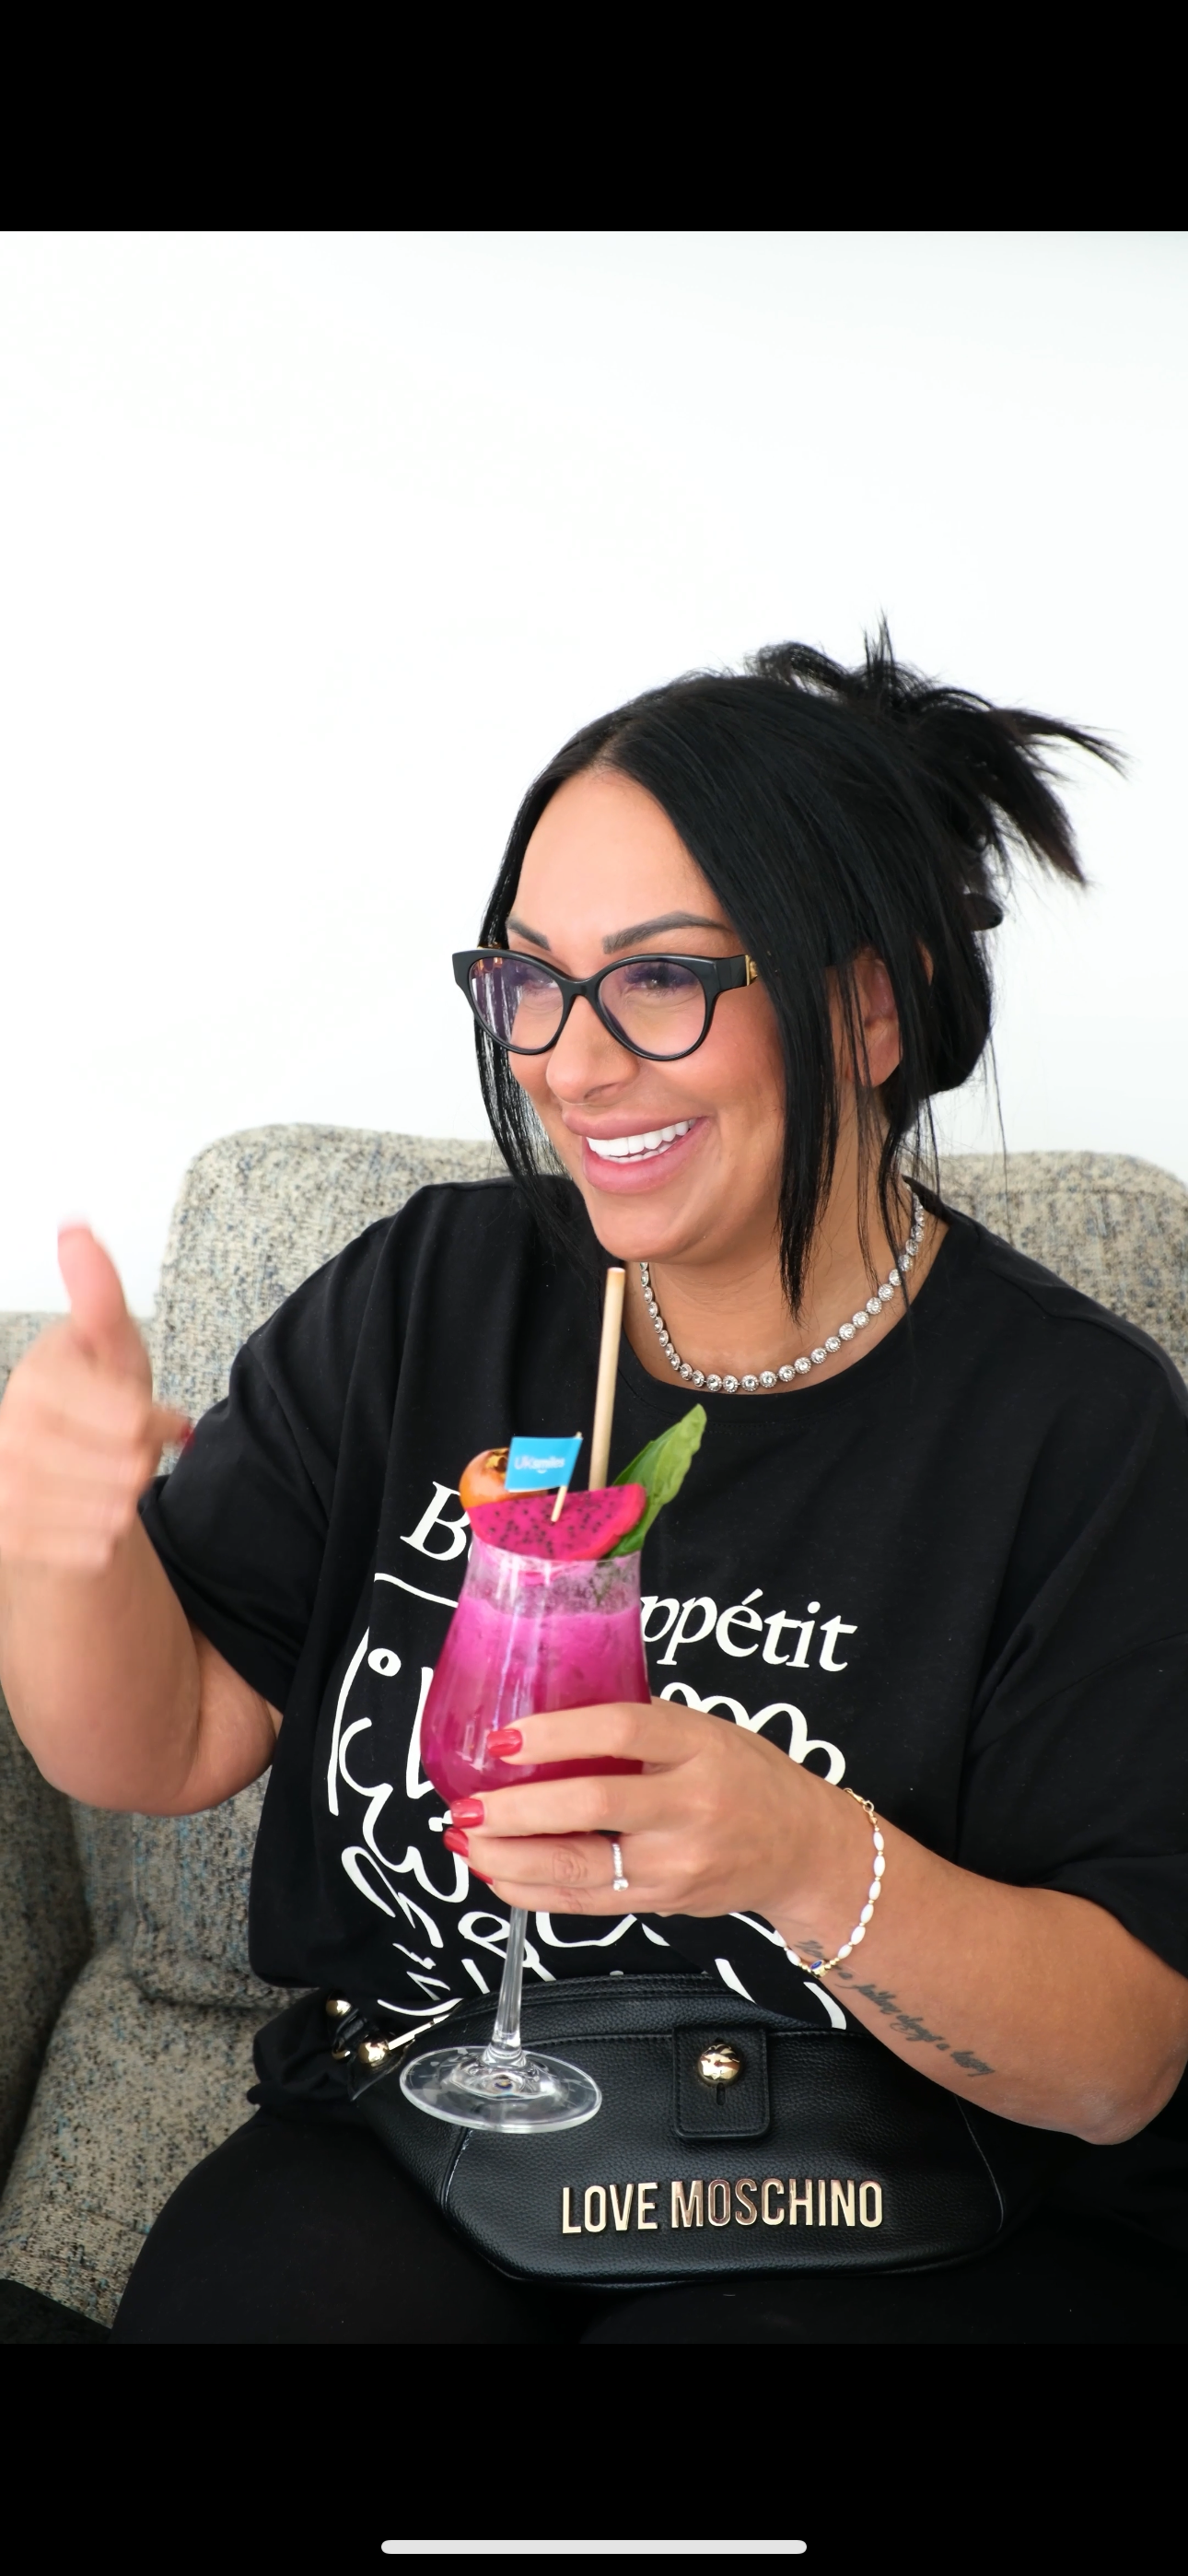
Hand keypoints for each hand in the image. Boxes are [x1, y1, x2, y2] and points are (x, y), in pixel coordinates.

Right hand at [0, 1227, 189, 1573]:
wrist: (60, 1475)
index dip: (156, 1420)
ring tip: (112, 1479)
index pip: (130, 1417)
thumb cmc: (92, 1405)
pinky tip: (97, 1511)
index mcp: (38, 1378)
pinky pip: (92, 1544)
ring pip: (112, 1508)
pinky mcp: (9, 1532)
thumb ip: (97, 1293)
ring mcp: (5, 1484)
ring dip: (127, 1497)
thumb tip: (74, 1228)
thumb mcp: (109, 1342)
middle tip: (130, 1451)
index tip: (155, 1415)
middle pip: (127, 1465)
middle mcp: (11, 1430)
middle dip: (144, 1461)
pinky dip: (108, 1533)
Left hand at [444, 1696, 860, 1945]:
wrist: (802, 1849)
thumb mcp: (704, 1730)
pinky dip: (533, 1890)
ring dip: (510, 1857)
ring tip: (465, 1841)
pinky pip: (585, 1901)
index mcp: (699, 1746)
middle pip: (592, 1805)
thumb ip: (638, 1728)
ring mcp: (676, 1862)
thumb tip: (545, 1719)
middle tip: (466, 1805)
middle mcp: (690, 1806)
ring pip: (580, 1865)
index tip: (504, 1738)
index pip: (620, 1731)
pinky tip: (497, 1874)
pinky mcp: (662, 1901)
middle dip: (517, 1809)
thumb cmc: (745, 1776)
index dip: (556, 1733)